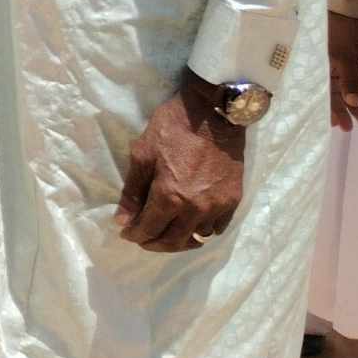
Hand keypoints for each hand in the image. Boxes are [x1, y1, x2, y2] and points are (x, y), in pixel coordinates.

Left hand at [115, 83, 244, 251]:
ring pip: (196, 238)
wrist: (214, 113)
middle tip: (143, 238)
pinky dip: (201, 231)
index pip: (149, 229)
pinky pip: (217, 228)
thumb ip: (132, 191)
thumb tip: (123, 220)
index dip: (134, 234)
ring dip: (178, 241)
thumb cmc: (173, 128)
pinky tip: (191, 223)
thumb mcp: (142, 153)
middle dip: (154, 243)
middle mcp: (196, 209)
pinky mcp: (234, 200)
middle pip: (173, 241)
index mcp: (170, 196)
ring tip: (165, 233)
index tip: (126, 232)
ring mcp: (218, 207)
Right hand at [329, 13, 357, 130]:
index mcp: (316, 67)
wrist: (348, 10)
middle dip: (344, 110)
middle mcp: (323, 67)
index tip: (336, 125)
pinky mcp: (348, 59)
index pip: (321, 92)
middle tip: (352, 127)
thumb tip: (353, 103)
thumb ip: (350, 80)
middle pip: (333, 93)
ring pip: (345, 87)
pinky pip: (355, 77)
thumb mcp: (345, 57)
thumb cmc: (340, 33)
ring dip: (356, 102)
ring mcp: (336, 63)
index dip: (329, 109)